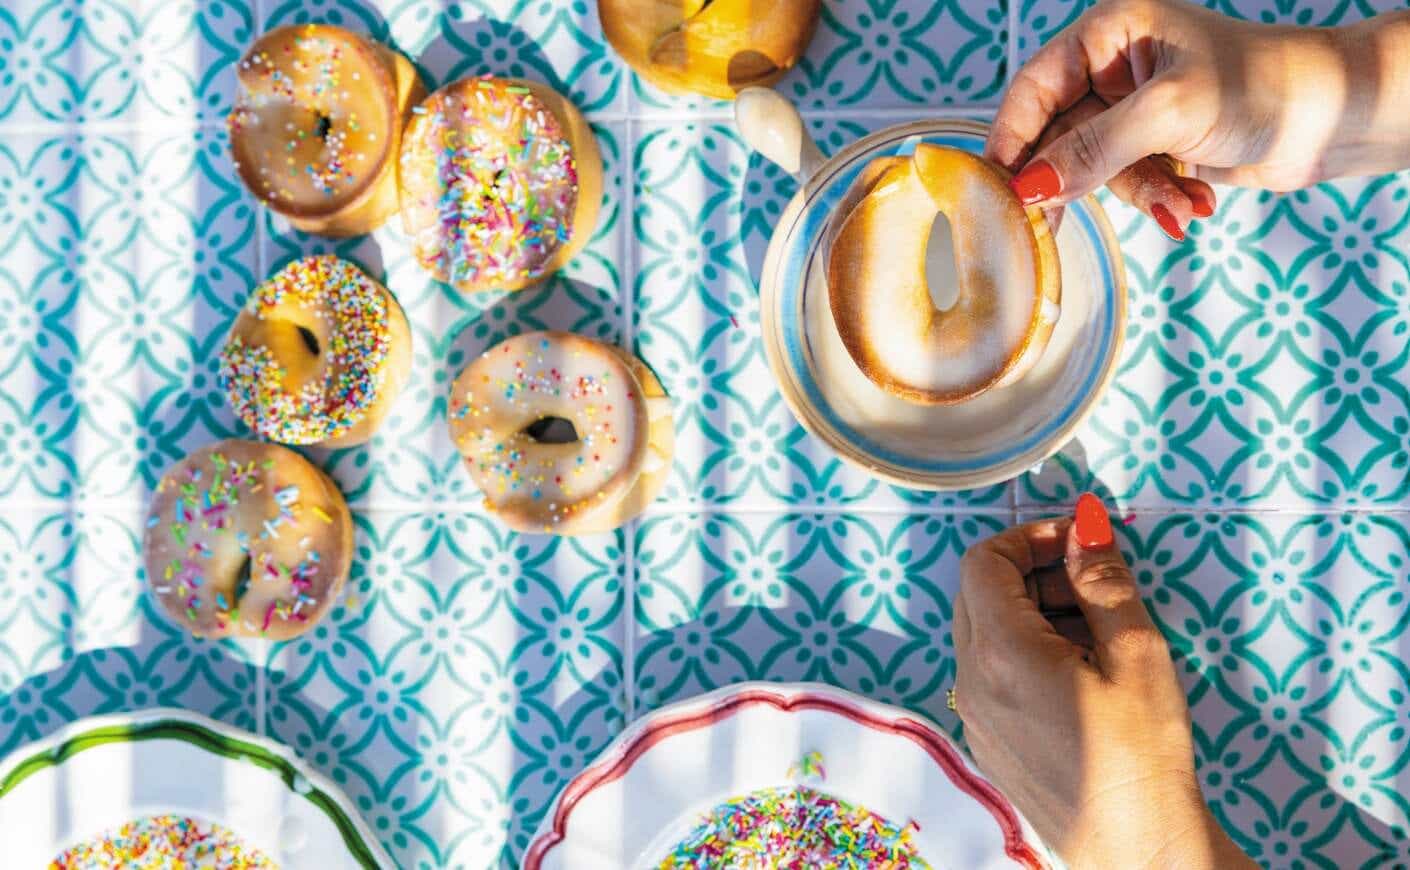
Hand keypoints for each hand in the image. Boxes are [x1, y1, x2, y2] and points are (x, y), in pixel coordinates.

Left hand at [952, 494, 1254, 868]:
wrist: (1135, 846)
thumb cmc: (1141, 754)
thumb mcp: (1136, 653)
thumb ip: (1103, 581)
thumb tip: (1085, 526)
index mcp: (1000, 653)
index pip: (983, 561)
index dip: (1027, 538)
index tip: (1075, 542)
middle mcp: (971, 681)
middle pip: (979, 594)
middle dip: (1033, 574)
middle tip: (1092, 584)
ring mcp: (974, 715)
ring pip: (985, 634)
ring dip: (1033, 613)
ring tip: (1098, 633)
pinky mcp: (987, 741)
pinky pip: (991, 674)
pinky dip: (1026, 653)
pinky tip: (1082, 674)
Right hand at [987, 0, 1409, 238]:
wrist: (1335, 116)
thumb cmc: (1262, 86)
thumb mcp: (1168, 115)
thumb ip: (1093, 150)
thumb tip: (1030, 188)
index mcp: (1110, 33)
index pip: (1034, 87)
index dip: (1013, 137)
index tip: (1000, 187)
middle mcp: (1115, 69)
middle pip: (1059, 134)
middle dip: (1080, 177)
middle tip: (1062, 222)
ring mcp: (1135, 110)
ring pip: (1094, 167)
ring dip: (1136, 192)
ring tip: (1181, 204)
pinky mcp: (1155, 145)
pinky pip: (1127, 181)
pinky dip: (1157, 198)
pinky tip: (1193, 203)